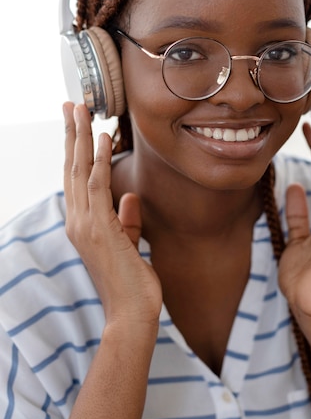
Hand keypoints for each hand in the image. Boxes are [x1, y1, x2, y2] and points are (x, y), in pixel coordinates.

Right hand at [63, 102, 161, 327]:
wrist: (132, 314)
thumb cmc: (131, 282)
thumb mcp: (127, 244)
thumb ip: (126, 220)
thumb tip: (129, 196)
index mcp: (82, 225)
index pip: (74, 179)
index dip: (73, 150)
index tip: (76, 125)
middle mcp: (77, 221)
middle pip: (70, 168)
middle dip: (71, 134)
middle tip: (70, 104)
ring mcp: (85, 224)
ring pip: (78, 170)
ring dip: (80, 137)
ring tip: (82, 108)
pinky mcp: (100, 228)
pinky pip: (97, 184)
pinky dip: (98, 158)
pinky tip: (102, 137)